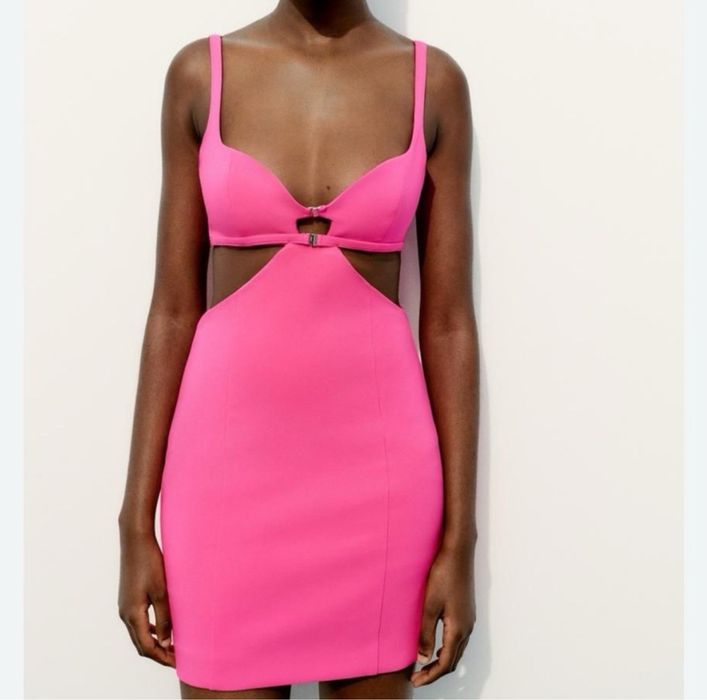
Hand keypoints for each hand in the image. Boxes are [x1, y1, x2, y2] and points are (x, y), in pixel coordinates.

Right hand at [118, 528, 174, 666]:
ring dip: (154, 643)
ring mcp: (125, 606)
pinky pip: (138, 622)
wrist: (135, 540)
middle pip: (141, 644)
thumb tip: (166, 642)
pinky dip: (150, 630)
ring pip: (139, 634)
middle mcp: (125, 613)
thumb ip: (164, 617)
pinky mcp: (128, 598)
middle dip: (158, 654)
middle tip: (177, 659)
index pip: (146, 647)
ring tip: (172, 646)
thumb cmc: (150, 563)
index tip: (178, 663)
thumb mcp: (161, 591)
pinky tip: (163, 628)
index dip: (162, 657)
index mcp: (132, 614)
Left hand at [411, 542, 475, 687]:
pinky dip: (447, 649)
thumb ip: (426, 633)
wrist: (458, 553)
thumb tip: (422, 658)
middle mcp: (467, 627)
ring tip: (424, 664)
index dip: (430, 676)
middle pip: (453, 660)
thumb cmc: (444, 575)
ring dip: (442, 661)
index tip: (415, 681)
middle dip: (435, 672)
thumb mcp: (430, 605)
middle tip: (417, 677)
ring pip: (457, 650)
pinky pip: (458, 639)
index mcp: (458, 629)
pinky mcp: (466, 611)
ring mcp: (468, 619)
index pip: (445, 663)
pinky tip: (436, 644)